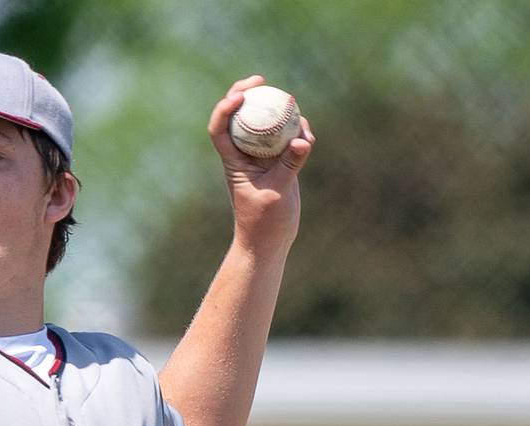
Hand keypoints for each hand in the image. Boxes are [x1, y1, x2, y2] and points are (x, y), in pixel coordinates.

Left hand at [208, 75, 314, 253]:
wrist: (269, 240)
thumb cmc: (264, 222)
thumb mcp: (277, 193)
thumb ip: (290, 166)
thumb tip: (302, 141)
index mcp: (233, 161)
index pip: (220, 129)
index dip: (224, 108)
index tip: (240, 96)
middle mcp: (245, 155)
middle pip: (240, 117)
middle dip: (248, 94)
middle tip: (262, 80)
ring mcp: (262, 157)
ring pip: (267, 124)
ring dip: (279, 113)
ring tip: (296, 110)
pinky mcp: (279, 162)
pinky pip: (287, 138)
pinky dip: (297, 133)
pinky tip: (309, 137)